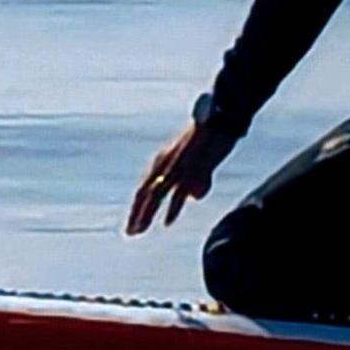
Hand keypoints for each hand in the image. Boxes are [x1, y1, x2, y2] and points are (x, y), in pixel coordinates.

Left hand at [127, 118, 224, 235]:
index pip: (144, 187)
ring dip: (146, 214)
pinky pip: (178, 194)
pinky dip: (171, 210)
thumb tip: (193, 197)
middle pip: (144, 193)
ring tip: (139, 230)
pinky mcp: (191, 169)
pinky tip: (166, 223)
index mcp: (162, 161)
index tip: (132, 224)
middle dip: (136, 214)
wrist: (219, 117)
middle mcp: (164, 164)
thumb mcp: (196, 161)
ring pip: (156, 195)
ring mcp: (177, 167)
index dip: (138, 207)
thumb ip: (193, 179)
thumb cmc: (210, 139)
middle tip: (130, 232)